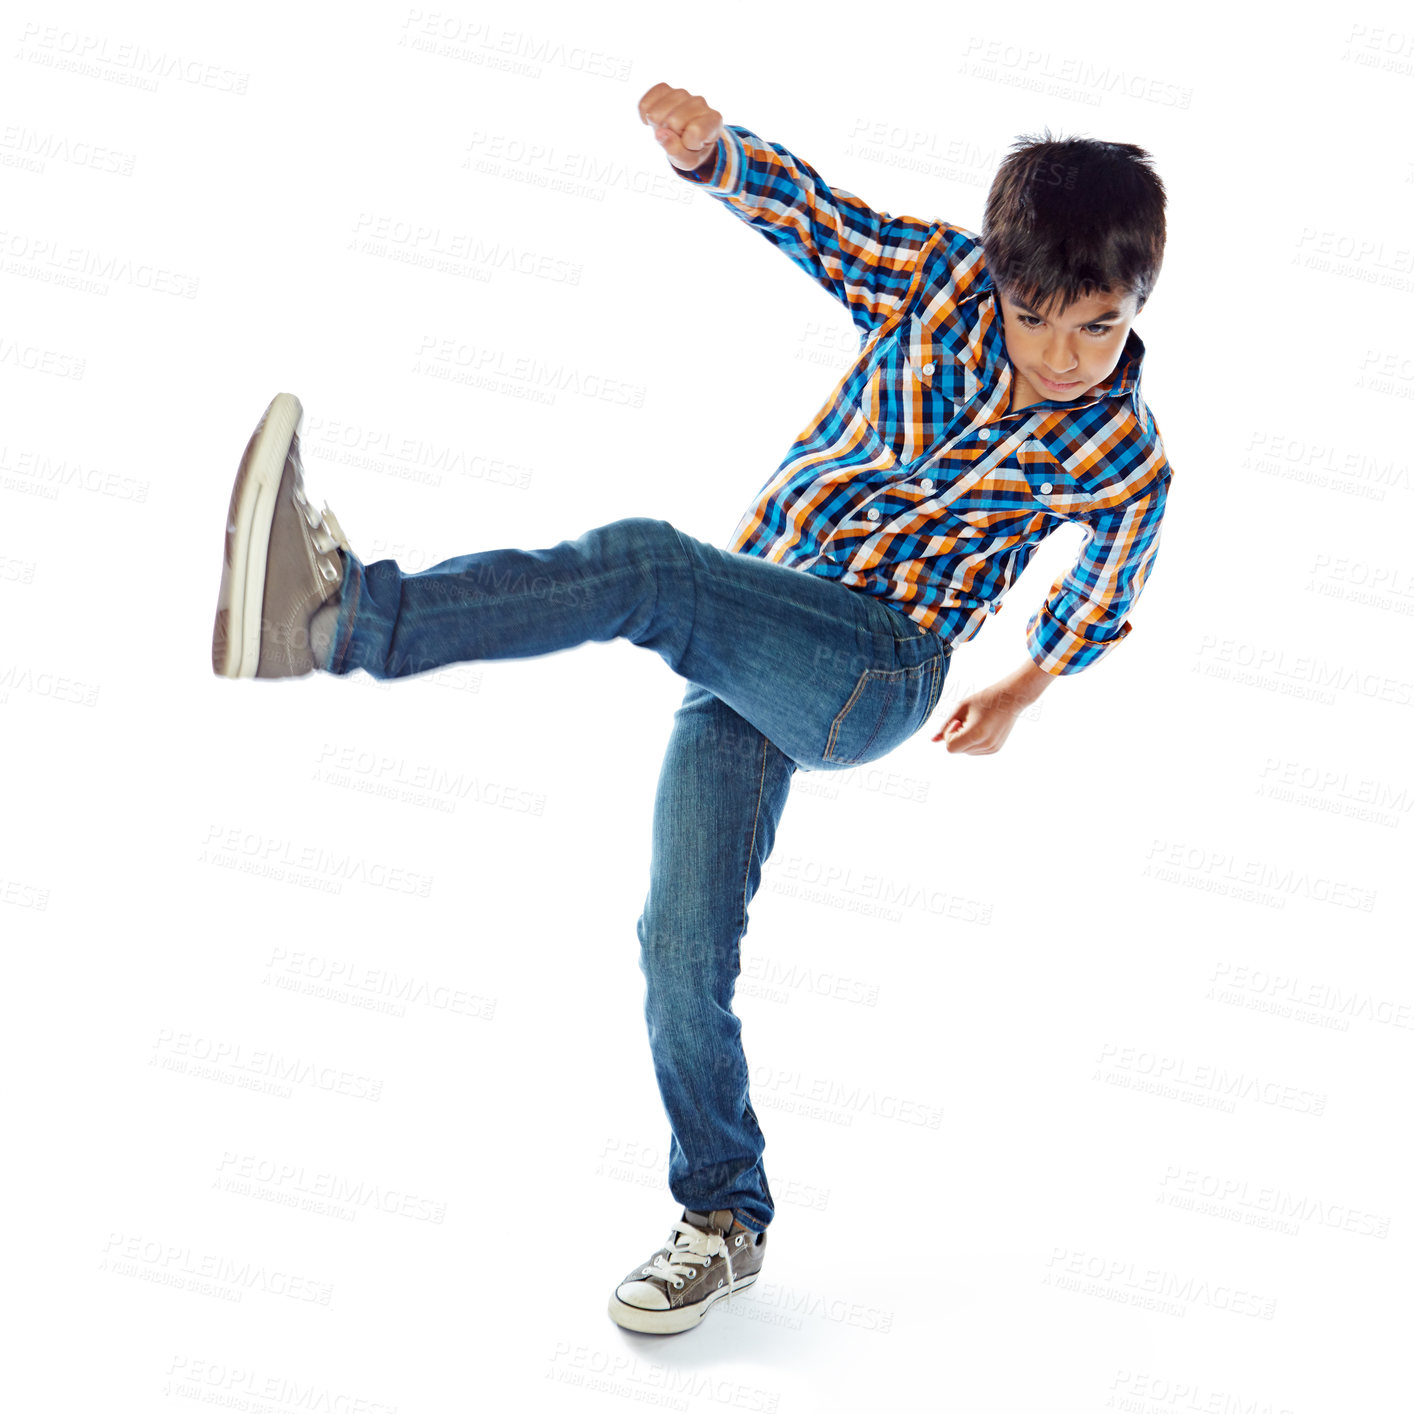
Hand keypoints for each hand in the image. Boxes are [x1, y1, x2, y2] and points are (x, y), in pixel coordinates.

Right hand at [638, 83, 723, 171]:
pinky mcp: (664, 89)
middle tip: (677, 137)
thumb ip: (676, 151)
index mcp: (713, 121)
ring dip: (658, 125)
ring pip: (657, 112)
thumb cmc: (690, 150)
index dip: (687, 142)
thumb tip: (660, 133)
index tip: (690, 144)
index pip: (695, 130)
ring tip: (668, 129)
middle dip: (671, 134)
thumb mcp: (687, 160)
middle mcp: (700, 102)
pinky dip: (645, 115)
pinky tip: (655, 120)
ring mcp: (682, 93)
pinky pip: (646, 103)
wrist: (686, 138)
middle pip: (673, 120)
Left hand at [932, 660, 1051, 753]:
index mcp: (975, 735)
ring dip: (964, 739)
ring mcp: (991, 749)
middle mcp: (985, 745)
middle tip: (967, 720)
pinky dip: (972, 741)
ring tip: (976, 722)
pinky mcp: (995, 749)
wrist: (1010, 698)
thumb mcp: (961, 708)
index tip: (958, 721)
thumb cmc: (983, 699)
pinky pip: (974, 750)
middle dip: (956, 736)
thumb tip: (932, 741)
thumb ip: (945, 725)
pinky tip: (981, 727)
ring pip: (964, 751)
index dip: (949, 734)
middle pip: (957, 750)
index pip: (950, 747)